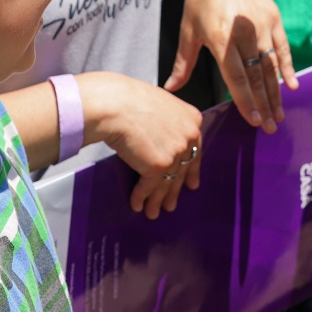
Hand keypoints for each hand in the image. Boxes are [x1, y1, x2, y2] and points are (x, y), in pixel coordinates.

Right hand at [84, 73, 203, 218]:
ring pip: (167, 183)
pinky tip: (137, 205)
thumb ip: (169, 121)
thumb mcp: (160, 104)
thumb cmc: (130, 99)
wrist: (115, 104)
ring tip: (153, 212)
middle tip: (171, 203)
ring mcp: (175, 153)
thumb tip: (163, 137)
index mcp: (192, 120)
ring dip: (157, 201)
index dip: (192, 170)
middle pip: (182, 170)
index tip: (191, 183)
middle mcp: (189, 137)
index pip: (195, 150)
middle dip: (175, 190)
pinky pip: (149, 188)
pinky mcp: (158, 167)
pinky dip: (141, 198)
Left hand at [169, 0, 296, 131]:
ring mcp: (263, 24)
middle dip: (264, 104)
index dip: (246, 101)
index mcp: (221, 37)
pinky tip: (293, 85)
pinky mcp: (274, 17)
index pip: (236, 77)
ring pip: (272, 66)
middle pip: (257, 76)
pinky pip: (283, 47)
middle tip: (270, 128)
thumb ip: (183, 62)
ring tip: (280, 115)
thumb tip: (170, 89)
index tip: (253, 121)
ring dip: (277, 92)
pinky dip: (288, 67)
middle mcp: (245, 32)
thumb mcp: (188, 28)